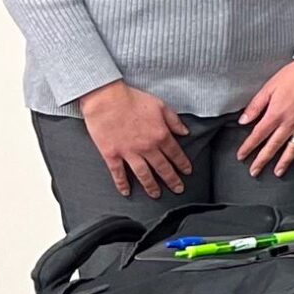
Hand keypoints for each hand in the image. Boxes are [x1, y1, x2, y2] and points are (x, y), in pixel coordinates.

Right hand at [76, 80, 190, 198]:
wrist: (106, 99)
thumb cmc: (132, 99)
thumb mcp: (160, 105)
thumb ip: (174, 121)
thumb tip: (185, 132)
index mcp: (160, 134)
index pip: (175, 153)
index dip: (182, 164)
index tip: (187, 171)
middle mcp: (147, 147)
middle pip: (162, 167)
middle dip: (172, 180)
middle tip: (178, 189)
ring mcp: (128, 152)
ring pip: (143, 174)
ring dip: (151, 186)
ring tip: (157, 194)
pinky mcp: (111, 155)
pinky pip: (118, 173)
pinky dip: (122, 184)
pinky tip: (126, 192)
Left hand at [235, 60, 293, 177]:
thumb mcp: (269, 87)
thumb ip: (255, 105)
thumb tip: (244, 119)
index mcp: (276, 114)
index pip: (258, 136)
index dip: (248, 148)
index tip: (242, 156)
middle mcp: (290, 123)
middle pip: (273, 147)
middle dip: (262, 161)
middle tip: (255, 171)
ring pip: (293, 149)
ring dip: (284, 162)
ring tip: (278, 172)